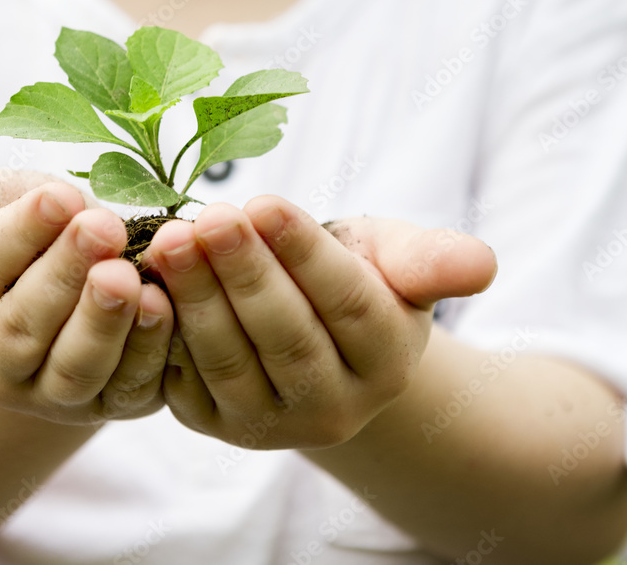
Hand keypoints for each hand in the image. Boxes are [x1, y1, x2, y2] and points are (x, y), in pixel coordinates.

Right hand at [0, 168, 173, 424]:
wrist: (89, 281)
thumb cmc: (42, 234)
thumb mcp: (3, 208)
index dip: (19, 233)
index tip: (58, 195)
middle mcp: (0, 361)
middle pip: (24, 325)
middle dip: (65, 274)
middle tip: (101, 226)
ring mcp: (56, 392)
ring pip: (75, 367)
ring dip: (103, 321)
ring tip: (126, 275)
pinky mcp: (114, 402)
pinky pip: (131, 384)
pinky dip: (148, 348)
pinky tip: (163, 304)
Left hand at [142, 197, 496, 449]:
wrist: (315, 335)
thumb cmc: (357, 279)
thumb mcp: (396, 259)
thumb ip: (432, 260)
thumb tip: (481, 265)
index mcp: (387, 360)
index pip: (348, 305)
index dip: (305, 256)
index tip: (265, 203)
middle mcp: (335, 407)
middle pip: (286, 337)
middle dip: (243, 274)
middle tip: (207, 218)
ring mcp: (271, 423)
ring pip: (231, 361)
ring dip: (197, 298)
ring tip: (171, 240)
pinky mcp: (216, 423)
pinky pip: (186, 381)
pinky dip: (164, 332)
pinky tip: (145, 283)